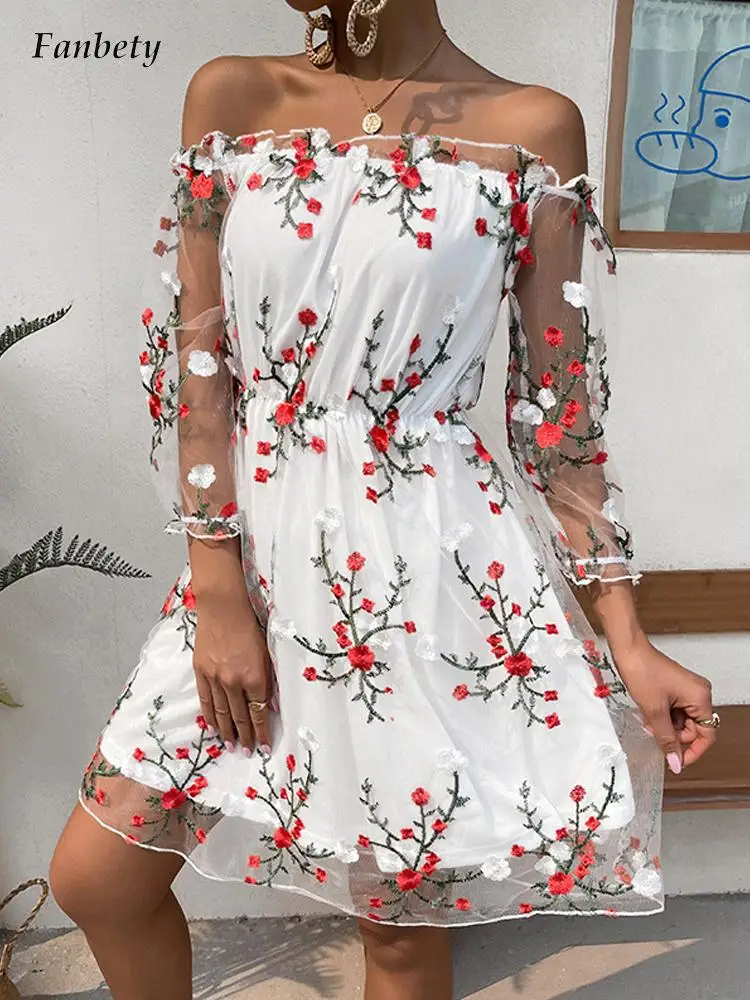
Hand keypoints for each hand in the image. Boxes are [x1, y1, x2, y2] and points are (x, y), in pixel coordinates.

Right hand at [192, 589, 273, 755]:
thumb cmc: (250, 626)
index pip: (259, 713)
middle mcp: (234, 682)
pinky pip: (205, 700)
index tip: (264, 747)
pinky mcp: (201, 672)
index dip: (262, 732)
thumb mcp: (267, 653)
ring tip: (230, 745)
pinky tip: (213, 726)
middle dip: (245, 737)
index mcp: (254, 677)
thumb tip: (270, 704)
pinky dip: (209, 716)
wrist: (223, 608)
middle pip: (240, 717)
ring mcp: (215, 678)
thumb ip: (269, 680)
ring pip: (221, 712)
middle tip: (246, 752)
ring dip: (227, 731)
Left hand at [611, 634, 716, 773]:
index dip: (693, 751)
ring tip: (648, 721)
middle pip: (694, 729)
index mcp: (700, 698)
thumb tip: (676, 761)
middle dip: (674, 735)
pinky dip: (662, 716)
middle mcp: (698, 693)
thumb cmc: (642, 671)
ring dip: (665, 726)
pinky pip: (674, 710)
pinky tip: (648, 714)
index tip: (678, 761)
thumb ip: (666, 739)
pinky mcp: (676, 688)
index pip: (706, 735)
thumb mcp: (654, 712)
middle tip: (655, 735)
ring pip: (681, 721)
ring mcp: (687, 690)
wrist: (628, 650)